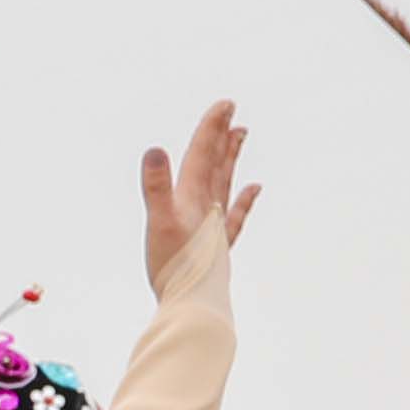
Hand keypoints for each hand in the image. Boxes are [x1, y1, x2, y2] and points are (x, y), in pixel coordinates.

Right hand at [134, 104, 252, 307]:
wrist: (195, 305)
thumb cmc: (174, 266)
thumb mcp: (157, 222)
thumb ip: (155, 186)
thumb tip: (155, 149)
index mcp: (192, 198)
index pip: (202, 156)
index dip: (212, 129)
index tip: (225, 104)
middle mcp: (207, 207)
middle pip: (217, 165)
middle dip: (222, 137)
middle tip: (232, 113)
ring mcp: (215, 226)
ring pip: (226, 183)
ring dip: (231, 159)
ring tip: (241, 136)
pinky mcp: (217, 245)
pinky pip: (235, 215)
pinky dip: (245, 199)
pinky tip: (255, 189)